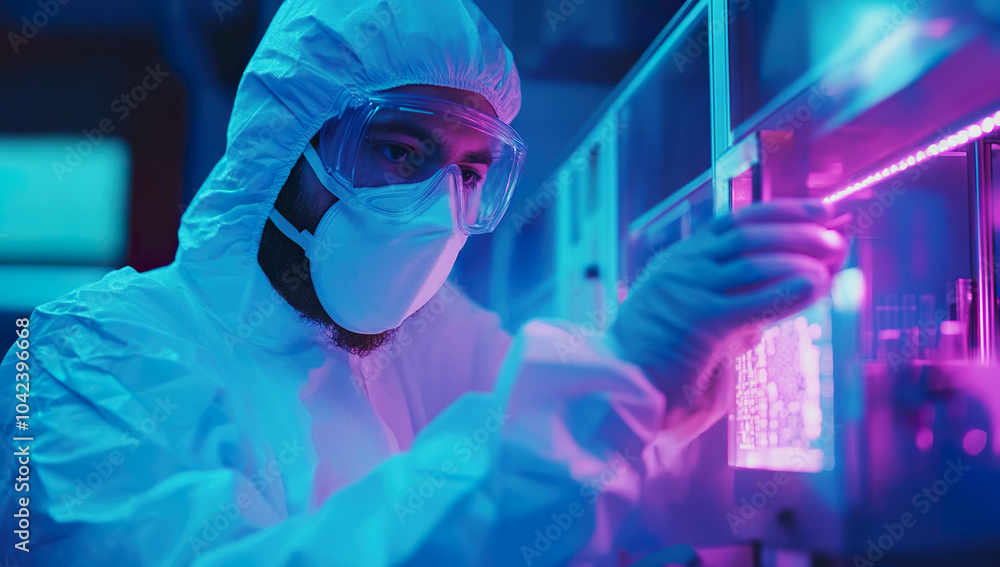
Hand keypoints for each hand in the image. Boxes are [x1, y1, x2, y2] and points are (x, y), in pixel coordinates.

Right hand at [607, 199, 848, 419]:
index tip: (821, 210)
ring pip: (753, 262)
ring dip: (800, 259)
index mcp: (682, 259)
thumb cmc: (660, 355)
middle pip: (750, 235)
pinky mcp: (699, 322)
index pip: (736, 221)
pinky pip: (751, 301)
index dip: (783, 211)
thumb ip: (738, 301)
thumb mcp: (697, 314)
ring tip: (831, 265)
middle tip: (837, 240)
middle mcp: (684, 267)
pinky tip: (814, 286)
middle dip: (800, 232)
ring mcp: (690, 291)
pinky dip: (786, 291)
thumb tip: (788, 289)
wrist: (622, 383)